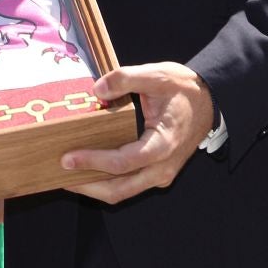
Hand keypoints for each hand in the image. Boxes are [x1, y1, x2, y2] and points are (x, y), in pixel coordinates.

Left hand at [60, 62, 214, 203]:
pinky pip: (129, 185)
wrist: (209, 102)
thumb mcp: (157, 75)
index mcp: (163, 144)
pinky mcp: (157, 173)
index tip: (68, 158)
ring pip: (123, 192)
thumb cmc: (183, 89)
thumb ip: (126, 79)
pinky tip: (87, 171)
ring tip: (66, 177)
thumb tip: (97, 90)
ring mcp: (161, 174)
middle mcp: (162, 167)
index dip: (93, 161)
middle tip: (58, 173)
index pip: (123, 162)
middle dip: (87, 185)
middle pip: (120, 189)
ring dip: (94, 188)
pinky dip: (106, 182)